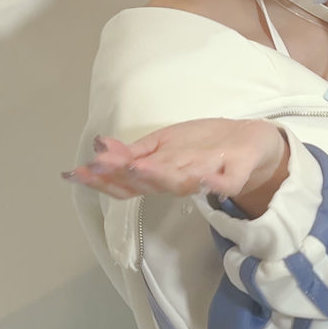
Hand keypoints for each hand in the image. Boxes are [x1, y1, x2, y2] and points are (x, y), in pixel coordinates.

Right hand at [63, 118, 286, 200]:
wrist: (250, 144)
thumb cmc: (203, 147)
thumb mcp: (162, 144)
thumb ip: (132, 152)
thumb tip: (98, 147)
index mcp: (160, 175)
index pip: (126, 181)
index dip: (101, 179)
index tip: (77, 172)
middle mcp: (179, 181)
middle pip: (148, 183)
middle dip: (123, 176)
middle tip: (98, 167)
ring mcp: (207, 178)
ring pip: (180, 183)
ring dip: (159, 177)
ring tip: (138, 168)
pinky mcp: (235, 174)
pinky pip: (225, 183)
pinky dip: (215, 184)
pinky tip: (203, 179)